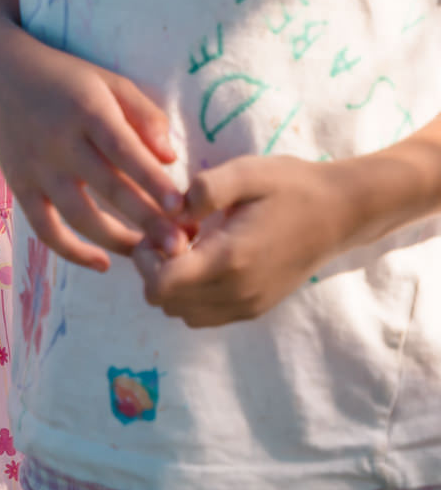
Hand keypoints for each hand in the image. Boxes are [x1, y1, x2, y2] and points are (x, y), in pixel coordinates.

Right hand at [0, 29, 184, 272]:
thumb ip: (144, 114)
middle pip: (108, 189)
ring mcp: (37, 167)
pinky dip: (71, 251)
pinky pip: (44, 228)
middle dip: (147, 221)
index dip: (153, 181)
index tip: (182, 207)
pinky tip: (101, 263)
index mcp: (86, 110)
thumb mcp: (107, 81)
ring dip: (117, 240)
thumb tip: (171, 159)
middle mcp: (59, 142)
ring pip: (79, 215)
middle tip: (179, 247)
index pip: (124, 151)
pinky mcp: (20, 186)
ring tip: (150, 256)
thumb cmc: (64, 78)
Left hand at [132, 155, 354, 326]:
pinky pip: (206, 316)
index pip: (160, 286)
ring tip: (191, 249)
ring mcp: (248, 305)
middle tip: (176, 236)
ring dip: (174, 285)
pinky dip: (194, 296)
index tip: (166, 229)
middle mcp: (237, 293)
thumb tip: (171, 211)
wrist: (341, 212)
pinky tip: (208, 262)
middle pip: (165, 302)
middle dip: (156, 269)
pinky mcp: (256, 308)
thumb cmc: (291, 187)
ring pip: (183, 313)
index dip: (147, 258)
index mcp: (230, 260)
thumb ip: (202, 189)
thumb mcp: (245, 172)